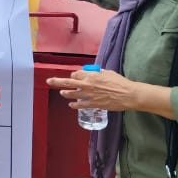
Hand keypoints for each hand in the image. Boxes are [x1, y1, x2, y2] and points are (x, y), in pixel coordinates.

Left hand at [46, 67, 172, 118]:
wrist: (128, 95)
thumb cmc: (120, 82)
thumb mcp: (108, 73)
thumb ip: (97, 73)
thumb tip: (92, 72)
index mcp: (91, 75)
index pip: (76, 74)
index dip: (75, 75)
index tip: (75, 77)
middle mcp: (87, 85)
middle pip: (68, 82)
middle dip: (57, 81)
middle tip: (49, 81)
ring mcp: (89, 95)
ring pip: (72, 94)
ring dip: (66, 93)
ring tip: (62, 93)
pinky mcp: (93, 104)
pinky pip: (80, 105)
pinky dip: (74, 105)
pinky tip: (71, 104)